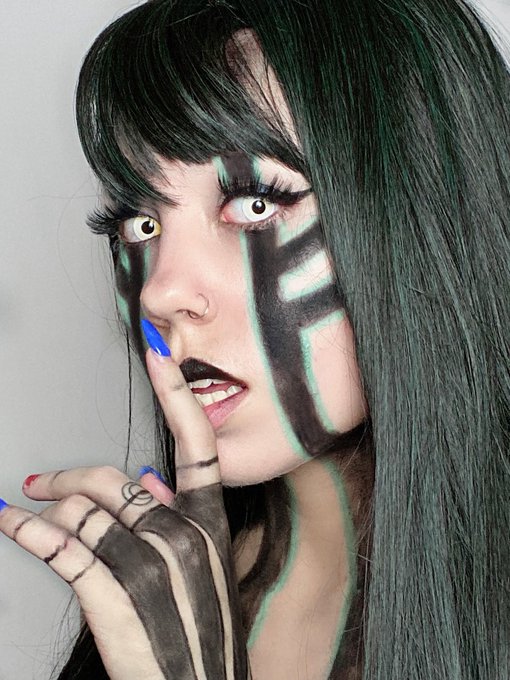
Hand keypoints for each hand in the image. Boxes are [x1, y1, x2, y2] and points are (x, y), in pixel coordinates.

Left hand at [0, 349, 248, 679]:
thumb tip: (151, 481)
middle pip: (114, 479)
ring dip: (49, 509)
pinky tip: (9, 520)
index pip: (197, 445)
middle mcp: (183, 535)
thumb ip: (180, 519)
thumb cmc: (202, 639)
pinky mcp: (113, 593)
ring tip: (30, 509)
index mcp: (210, 525)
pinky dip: (26, 530)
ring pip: (83, 510)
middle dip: (70, 476)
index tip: (158, 353)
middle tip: (40, 479)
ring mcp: (150, 563)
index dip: (177, 394)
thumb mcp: (206, 572)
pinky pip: (61, 546)